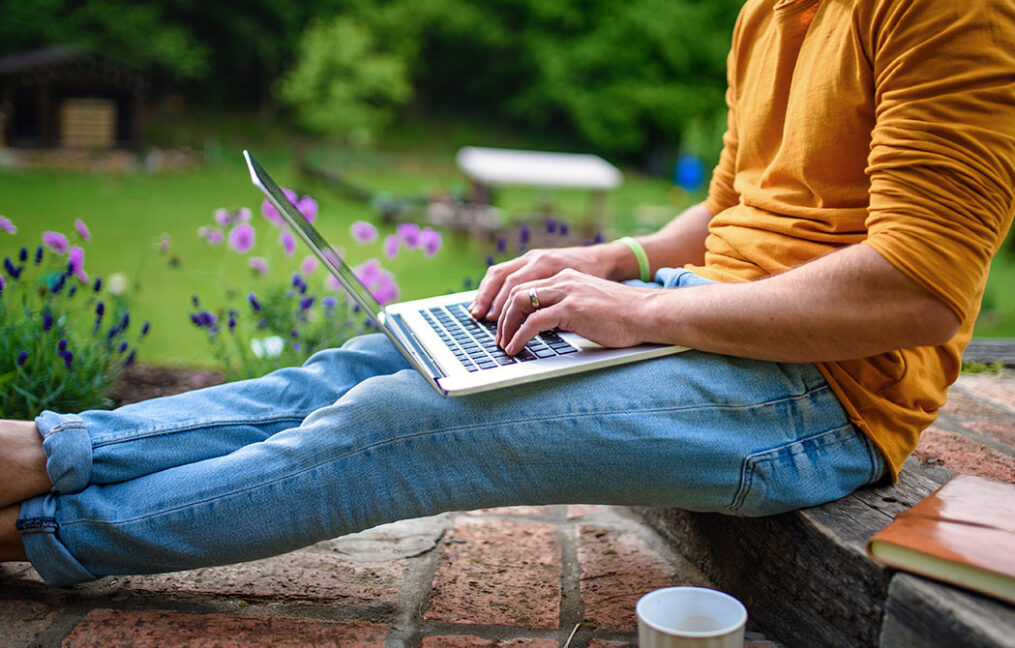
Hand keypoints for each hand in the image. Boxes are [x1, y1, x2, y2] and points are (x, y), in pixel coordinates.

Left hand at [494, 269, 652, 355]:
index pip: (525, 286)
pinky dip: (519, 336)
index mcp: (566, 277)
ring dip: (507, 327)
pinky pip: (533, 322)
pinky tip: (516, 348)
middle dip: (502, 317)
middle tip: (499, 338)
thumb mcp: (588, 306)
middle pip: (516, 292)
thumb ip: (566, 310)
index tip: (502, 324)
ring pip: (520, 304)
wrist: (647, 313)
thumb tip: (546, 328)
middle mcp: (563, 280)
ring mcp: (566, 292)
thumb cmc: (623, 316)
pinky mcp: (571, 308)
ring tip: (505, 345)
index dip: (508, 306)